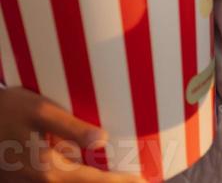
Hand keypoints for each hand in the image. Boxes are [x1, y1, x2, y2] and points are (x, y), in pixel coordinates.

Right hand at [0, 86, 145, 182]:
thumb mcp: (40, 111)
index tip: (142, 180)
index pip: (92, 181)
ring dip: (92, 179)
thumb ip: (70, 127)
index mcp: (48, 169)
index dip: (118, 182)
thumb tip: (101, 138)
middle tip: (136, 178)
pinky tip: (86, 166)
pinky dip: (76, 176)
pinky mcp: (24, 180)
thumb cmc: (7, 111)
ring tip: (117, 173)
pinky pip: (57, 180)